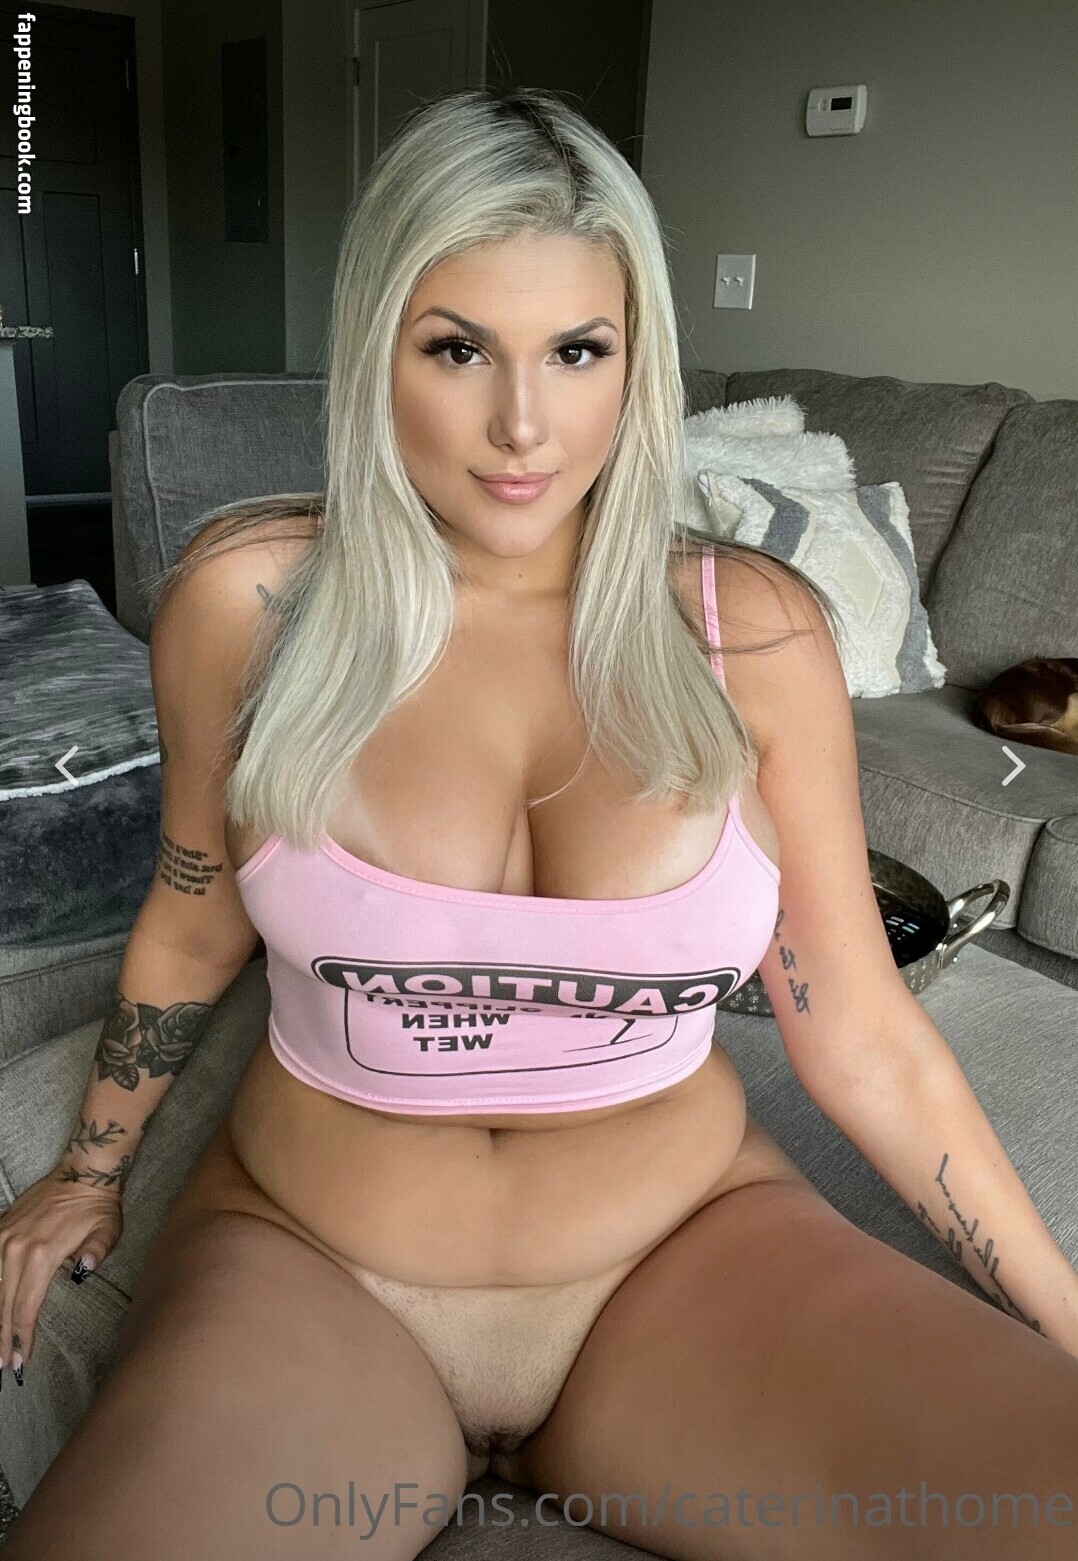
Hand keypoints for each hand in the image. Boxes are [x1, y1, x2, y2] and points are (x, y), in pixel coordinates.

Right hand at [0, 1171, 122, 1383]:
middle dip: (3, 1337)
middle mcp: (16, 1248)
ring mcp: (3, 1237)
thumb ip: (96, 1253)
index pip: (26, 1307)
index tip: (20, 1362)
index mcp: (42, 1254)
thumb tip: (84, 1271)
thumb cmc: (98, 1206)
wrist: (82, 1171)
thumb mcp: (107, 1230)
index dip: (21, 1337)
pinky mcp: (0, 1228)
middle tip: (2, 1365)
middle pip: (4, 1303)